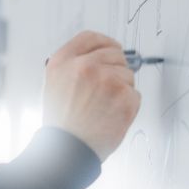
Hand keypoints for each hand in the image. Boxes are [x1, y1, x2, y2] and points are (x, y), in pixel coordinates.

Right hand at [41, 30, 141, 161]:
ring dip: (121, 89)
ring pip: (128, 74)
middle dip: (114, 70)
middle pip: (115, 54)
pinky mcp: (124, 97)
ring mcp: (107, 80)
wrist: (66, 150)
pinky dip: (127, 106)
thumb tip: (99, 56)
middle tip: (103, 91)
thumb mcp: (54, 84)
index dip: (103, 44)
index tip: (108, 52)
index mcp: (63, 61)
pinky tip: (110, 115)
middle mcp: (85, 66)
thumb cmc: (61, 123)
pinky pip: (135, 94)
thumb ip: (73, 65)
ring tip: (102, 107)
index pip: (91, 38)